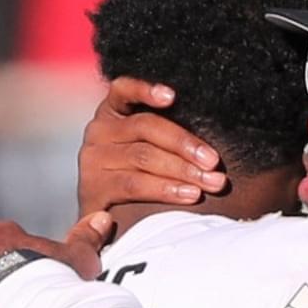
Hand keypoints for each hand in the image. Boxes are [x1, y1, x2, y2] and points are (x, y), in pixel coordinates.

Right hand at [78, 77, 227, 213]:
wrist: (107, 218)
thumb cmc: (141, 176)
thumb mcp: (148, 147)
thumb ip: (168, 136)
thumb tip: (211, 144)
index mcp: (113, 113)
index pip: (124, 90)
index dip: (146, 90)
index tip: (172, 97)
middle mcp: (98, 131)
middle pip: (146, 128)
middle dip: (185, 145)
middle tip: (214, 162)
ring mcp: (93, 159)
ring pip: (144, 157)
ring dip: (183, 170)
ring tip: (211, 182)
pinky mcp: (93, 188)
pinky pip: (134, 185)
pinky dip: (166, 189)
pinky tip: (189, 195)